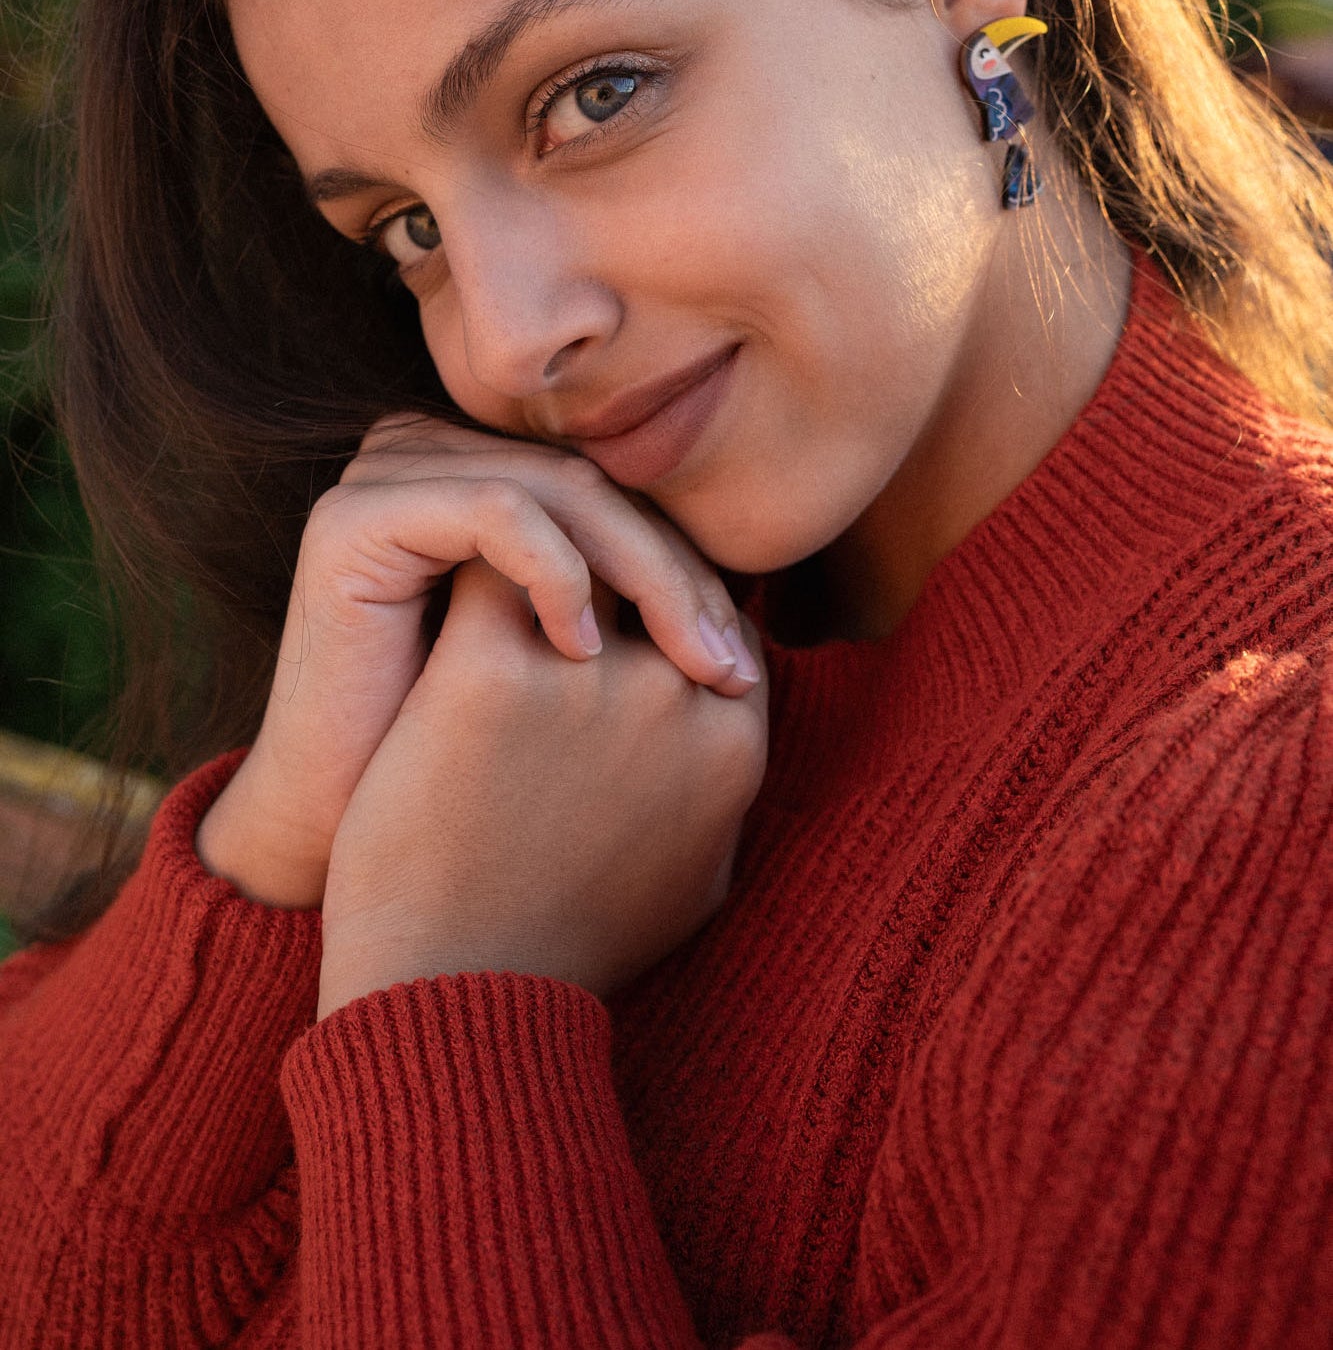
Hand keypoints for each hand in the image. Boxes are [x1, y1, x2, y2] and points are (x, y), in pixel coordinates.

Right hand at [195, 414, 758, 909]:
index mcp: (480, 482)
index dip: (685, 573)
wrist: (338, 843)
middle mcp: (429, 457)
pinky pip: (494, 509)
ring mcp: (384, 477)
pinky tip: (584, 657)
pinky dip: (556, 572)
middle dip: (678, 577)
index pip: (611, 501)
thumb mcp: (563, 687)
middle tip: (731, 670)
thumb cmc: (458, 781)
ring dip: (642, 575)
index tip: (742, 667)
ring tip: (687, 666)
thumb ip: (628, 629)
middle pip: (594, 487)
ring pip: (560, 489)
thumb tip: (756, 630)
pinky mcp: (354, 517)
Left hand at [315, 555, 768, 1013]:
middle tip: (548, 540)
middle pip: (651, 569)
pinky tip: (438, 567)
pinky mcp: (488, 670)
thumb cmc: (569, 948)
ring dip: (539, 540)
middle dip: (607, 551)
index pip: (715, 615)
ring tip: (491, 537)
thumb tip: (731, 750)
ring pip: (570, 549)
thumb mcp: (699, 885)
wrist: (456, 999)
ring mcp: (588, 677)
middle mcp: (676, 695)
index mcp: (733, 743)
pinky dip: (469, 558)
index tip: (614, 597)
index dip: (666, 595)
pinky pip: (487, 567)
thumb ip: (723, 801)